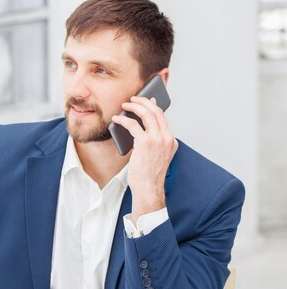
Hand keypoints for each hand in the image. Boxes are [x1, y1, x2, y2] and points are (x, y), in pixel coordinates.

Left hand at [111, 96, 177, 223]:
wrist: (149, 189)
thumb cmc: (148, 175)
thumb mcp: (155, 156)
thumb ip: (151, 142)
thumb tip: (138, 128)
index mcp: (171, 141)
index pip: (163, 117)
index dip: (153, 106)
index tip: (147, 100)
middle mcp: (167, 138)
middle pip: (156, 111)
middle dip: (144, 101)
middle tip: (133, 99)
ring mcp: (158, 140)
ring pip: (147, 114)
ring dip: (134, 106)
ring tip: (124, 105)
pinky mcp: (145, 143)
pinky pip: (133, 125)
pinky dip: (123, 119)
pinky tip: (116, 119)